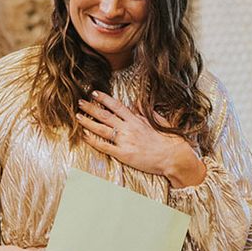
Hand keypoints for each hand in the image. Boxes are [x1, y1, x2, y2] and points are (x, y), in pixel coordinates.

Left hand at [76, 90, 205, 187]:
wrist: (174, 157)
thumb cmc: (169, 140)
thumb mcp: (158, 120)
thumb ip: (145, 111)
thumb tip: (137, 102)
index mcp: (137, 119)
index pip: (116, 105)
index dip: (103, 98)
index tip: (93, 93)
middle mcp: (129, 128)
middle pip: (105, 115)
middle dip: (91, 108)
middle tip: (79, 102)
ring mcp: (125, 141)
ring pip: (101, 129)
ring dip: (88, 122)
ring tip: (77, 116)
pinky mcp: (124, 154)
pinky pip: (104, 146)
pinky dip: (93, 140)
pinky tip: (84, 135)